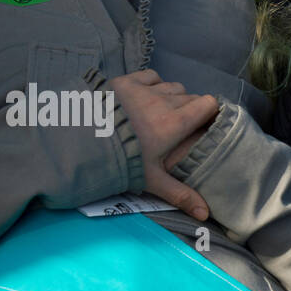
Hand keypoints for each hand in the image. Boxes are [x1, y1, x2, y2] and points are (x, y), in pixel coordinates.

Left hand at [109, 69, 218, 220]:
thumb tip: (205, 214)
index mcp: (176, 123)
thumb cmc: (122, 162)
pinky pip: (151, 76)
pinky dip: (154, 84)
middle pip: (191, 96)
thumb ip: (180, 194)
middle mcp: (165, 101)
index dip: (210, 113)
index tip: (205, 124)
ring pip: (173, 86)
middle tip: (182, 126)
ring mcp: (145, 89)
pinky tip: (147, 96)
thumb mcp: (152, 180)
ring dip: (174, 96)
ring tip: (164, 111)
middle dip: (192, 108)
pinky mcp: (126, 81)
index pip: (208, 104)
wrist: (80, 141)